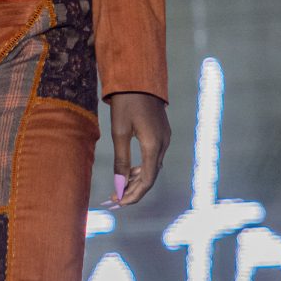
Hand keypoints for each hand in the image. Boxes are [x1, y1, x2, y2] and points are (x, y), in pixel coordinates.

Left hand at [109, 92, 169, 206]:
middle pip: (151, 177)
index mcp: (153, 146)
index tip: (118, 203)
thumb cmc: (126, 102)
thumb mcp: (119, 131)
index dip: (133, 195)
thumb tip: (119, 185)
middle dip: (134, 191)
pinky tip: (130, 172)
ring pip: (153, 168)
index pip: (146, 180)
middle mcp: (163, 144)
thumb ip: (121, 160)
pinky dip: (142, 168)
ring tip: (119, 188)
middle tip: (115, 200)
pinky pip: (154, 158)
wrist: (139, 78)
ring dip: (137, 180)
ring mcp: (165, 139)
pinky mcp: (162, 134)